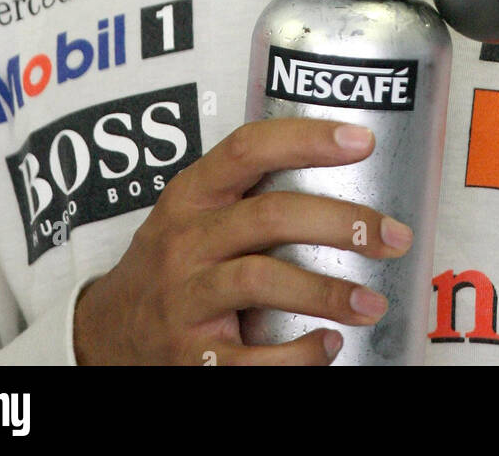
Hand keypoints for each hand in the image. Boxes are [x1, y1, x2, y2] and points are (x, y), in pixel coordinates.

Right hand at [73, 117, 412, 365]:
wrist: (106, 334)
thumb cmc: (170, 263)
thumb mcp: (192, 213)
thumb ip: (246, 192)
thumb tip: (339, 168)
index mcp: (191, 196)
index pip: (248, 149)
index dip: (306, 139)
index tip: (360, 140)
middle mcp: (185, 241)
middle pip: (270, 215)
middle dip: (341, 222)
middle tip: (392, 235)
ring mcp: (185, 299)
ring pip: (262, 280)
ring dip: (328, 291)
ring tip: (373, 302)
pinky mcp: (191, 358)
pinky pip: (252, 358)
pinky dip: (298, 354)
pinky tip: (327, 345)